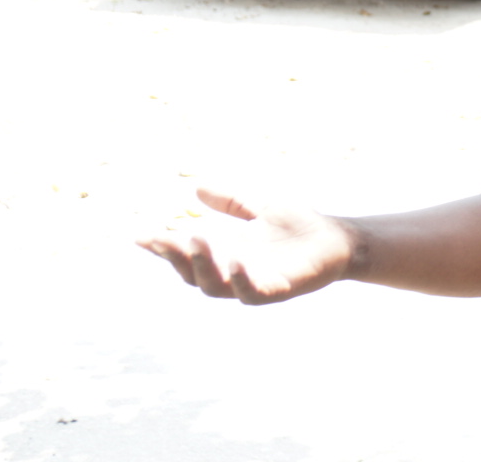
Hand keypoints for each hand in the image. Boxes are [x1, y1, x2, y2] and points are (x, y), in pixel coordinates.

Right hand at [137, 187, 355, 304]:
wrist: (339, 241)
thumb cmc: (300, 226)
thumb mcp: (261, 206)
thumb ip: (232, 200)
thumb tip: (196, 187)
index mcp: (226, 255)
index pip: (186, 256)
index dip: (162, 248)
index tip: (140, 235)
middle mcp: (234, 274)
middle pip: (193, 274)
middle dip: (175, 257)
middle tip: (163, 238)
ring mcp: (254, 284)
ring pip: (216, 287)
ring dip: (202, 265)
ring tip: (194, 239)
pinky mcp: (278, 290)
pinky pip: (253, 293)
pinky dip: (241, 280)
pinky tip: (234, 261)